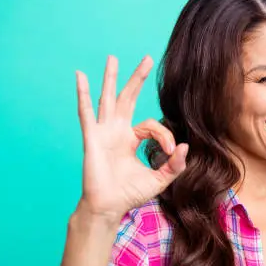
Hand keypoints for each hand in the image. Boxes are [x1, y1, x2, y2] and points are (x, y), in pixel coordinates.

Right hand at [74, 55, 186, 221]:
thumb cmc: (130, 194)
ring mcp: (103, 133)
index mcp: (131, 139)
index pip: (151, 125)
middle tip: (147, 58)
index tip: (171, 150)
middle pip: (128, 98)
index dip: (164, 135)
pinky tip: (80, 76)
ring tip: (113, 58)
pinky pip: (87, 113)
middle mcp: (117, 132)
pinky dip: (83, 94)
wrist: (109, 207)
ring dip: (111, 78)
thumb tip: (185, 146)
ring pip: (108, 99)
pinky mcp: (92, 138)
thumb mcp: (160, 179)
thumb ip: (174, 164)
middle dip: (137, 78)